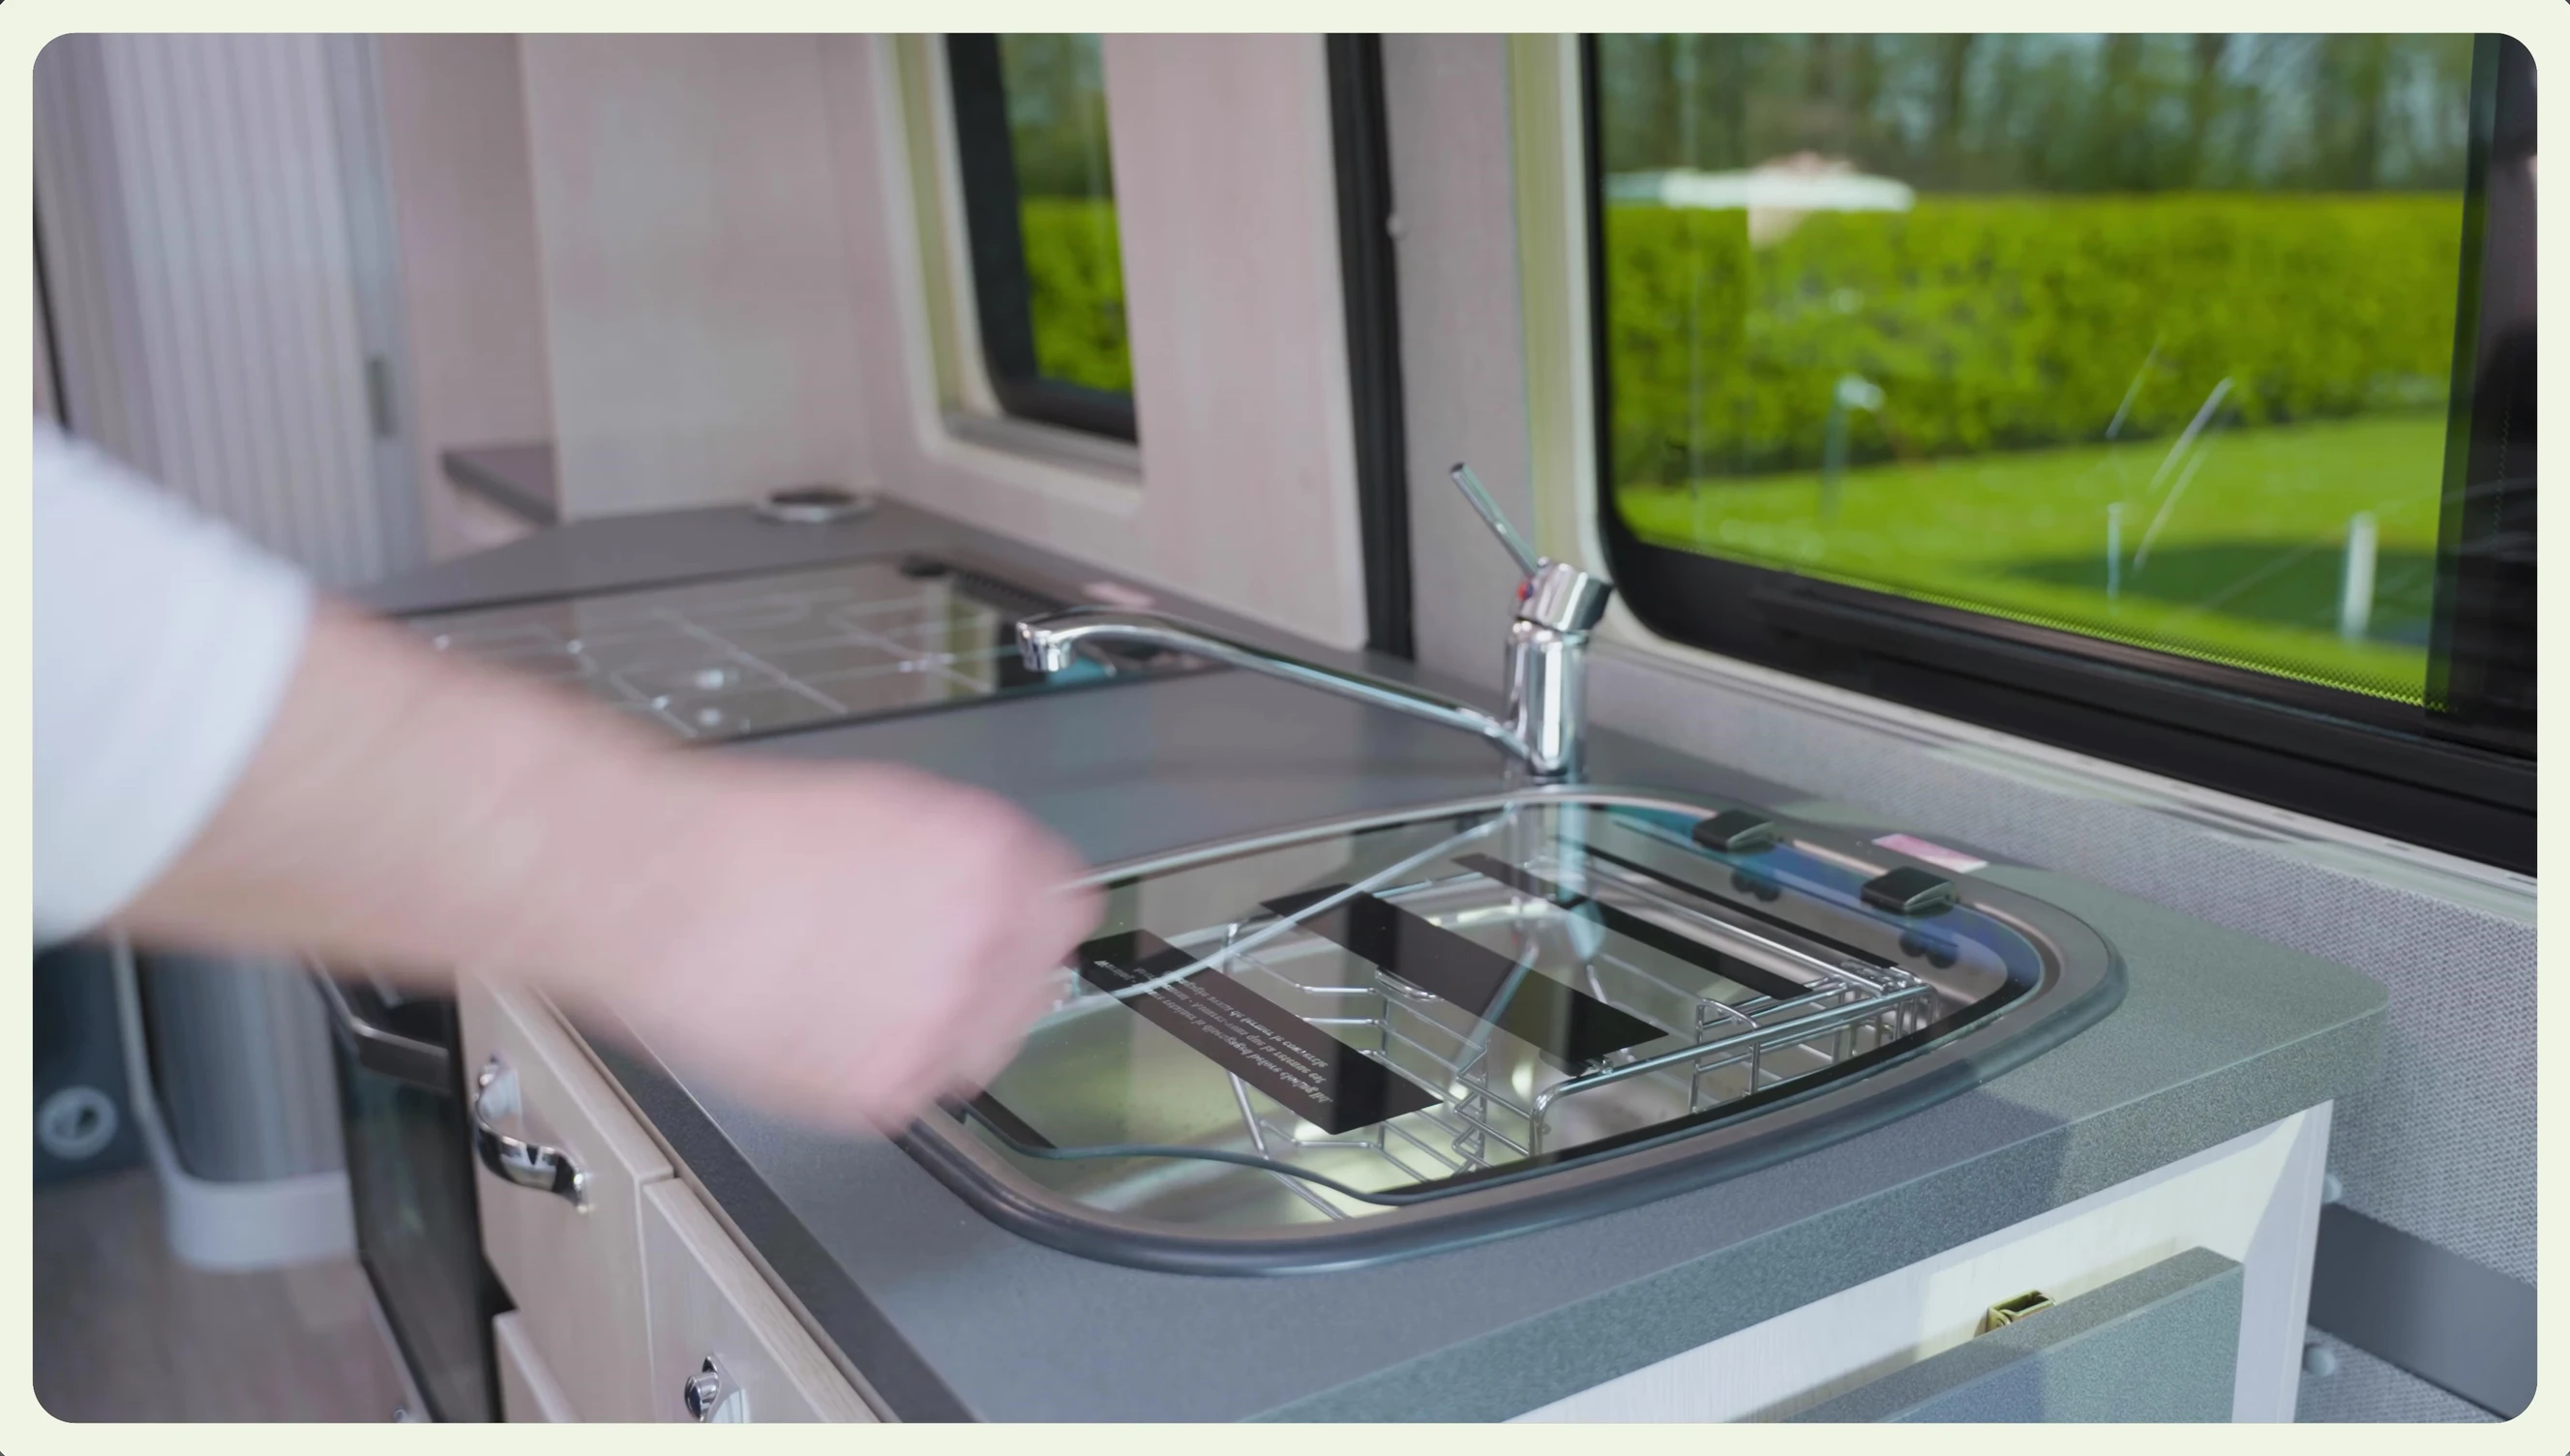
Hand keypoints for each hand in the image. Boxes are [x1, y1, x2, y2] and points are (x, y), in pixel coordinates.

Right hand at [530, 756, 1099, 1134]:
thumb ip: (965, 858)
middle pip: (1035, 981)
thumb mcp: (887, 810)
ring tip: (870, 995)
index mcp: (992, 862)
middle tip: (925, 966)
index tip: (1013, 930)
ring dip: (946, 1028)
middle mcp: (983, 942)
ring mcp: (939, 1021)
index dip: (1028, 919)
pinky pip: (917, 1088)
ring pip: (984, 1044)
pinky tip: (832, 1025)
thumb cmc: (745, 842)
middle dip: (990, 975)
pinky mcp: (886, 1087)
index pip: (1066, 907)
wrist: (661, 893)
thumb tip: (997, 886)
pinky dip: (884, 1067)